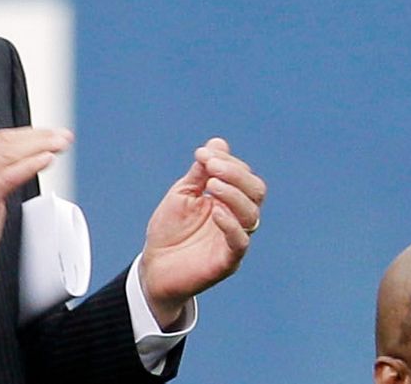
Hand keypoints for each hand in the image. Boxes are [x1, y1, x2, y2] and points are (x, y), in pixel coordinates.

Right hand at [0, 127, 70, 301]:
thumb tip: (23, 168)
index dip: (28, 134)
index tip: (50, 134)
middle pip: (5, 142)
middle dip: (38, 136)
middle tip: (62, 136)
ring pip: (9, 153)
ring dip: (39, 145)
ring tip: (60, 144)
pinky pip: (9, 175)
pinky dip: (30, 164)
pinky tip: (45, 159)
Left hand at [139, 137, 265, 328]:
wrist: (154, 268)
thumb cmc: (169, 231)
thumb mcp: (182, 194)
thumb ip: (200, 172)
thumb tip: (217, 142)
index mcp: (229, 200)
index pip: (243, 175)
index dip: (226, 160)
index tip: (202, 154)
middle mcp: (237, 218)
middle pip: (256, 191)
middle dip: (236, 173)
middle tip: (211, 166)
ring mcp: (233, 239)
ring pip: (251, 214)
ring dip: (234, 194)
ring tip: (211, 184)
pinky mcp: (227, 261)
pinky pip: (240, 242)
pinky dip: (231, 224)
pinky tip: (216, 211)